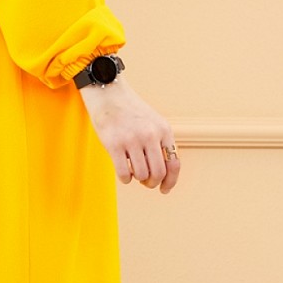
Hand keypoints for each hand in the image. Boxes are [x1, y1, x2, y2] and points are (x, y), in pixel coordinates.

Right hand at [78, 74, 179, 193]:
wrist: (109, 94)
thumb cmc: (130, 112)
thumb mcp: (153, 123)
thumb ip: (161, 144)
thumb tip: (164, 177)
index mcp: (164, 130)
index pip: (174, 164)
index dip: (171, 181)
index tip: (164, 189)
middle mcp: (150, 135)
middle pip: (158, 173)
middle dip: (152, 183)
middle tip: (145, 182)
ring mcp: (132, 139)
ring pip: (141, 175)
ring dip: (137, 179)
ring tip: (132, 171)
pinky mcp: (114, 144)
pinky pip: (125, 174)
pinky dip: (125, 179)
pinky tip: (123, 174)